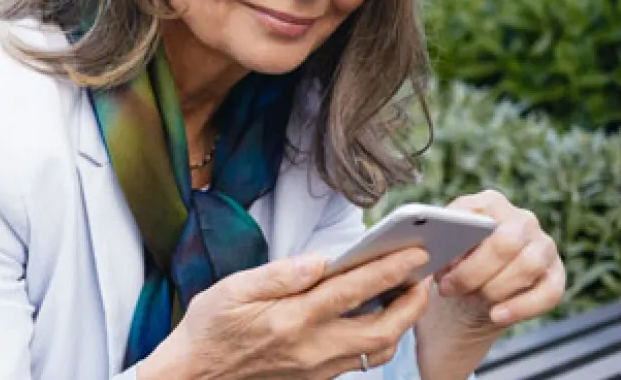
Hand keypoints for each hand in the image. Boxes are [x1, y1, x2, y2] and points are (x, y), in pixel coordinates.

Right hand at [138, 248, 432, 379]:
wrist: (196, 376)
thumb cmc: (209, 329)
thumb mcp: (231, 290)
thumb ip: (278, 275)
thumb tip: (319, 260)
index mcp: (291, 319)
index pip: (353, 291)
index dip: (389, 270)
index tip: (415, 253)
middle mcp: (312, 348)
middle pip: (382, 328)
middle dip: (412, 302)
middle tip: (424, 276)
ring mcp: (317, 368)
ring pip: (377, 349)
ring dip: (401, 322)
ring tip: (407, 295)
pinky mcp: (316, 378)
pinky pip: (360, 360)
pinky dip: (378, 338)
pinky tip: (376, 318)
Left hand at [432, 189, 565, 334]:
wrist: (471, 293)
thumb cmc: (454, 265)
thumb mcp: (441, 252)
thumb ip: (440, 246)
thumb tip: (437, 254)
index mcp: (490, 203)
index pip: (478, 215)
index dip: (459, 242)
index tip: (442, 264)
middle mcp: (522, 219)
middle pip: (506, 242)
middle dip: (474, 271)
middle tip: (450, 289)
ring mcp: (544, 246)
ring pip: (528, 265)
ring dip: (494, 288)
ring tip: (470, 300)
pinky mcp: (557, 275)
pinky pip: (549, 293)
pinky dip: (520, 307)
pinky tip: (496, 315)